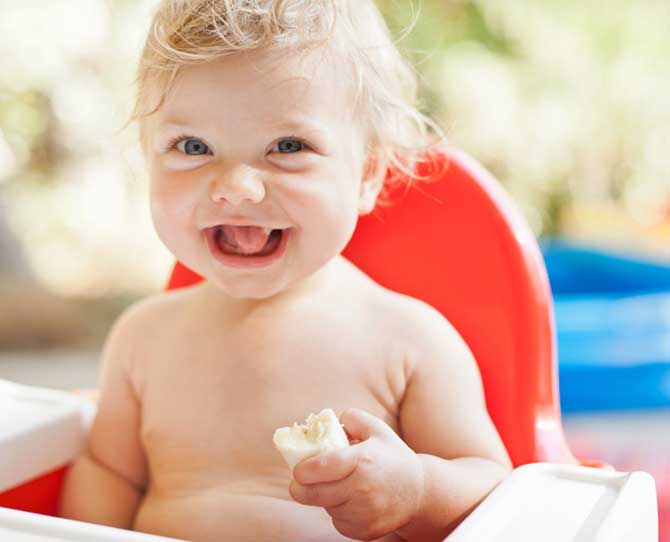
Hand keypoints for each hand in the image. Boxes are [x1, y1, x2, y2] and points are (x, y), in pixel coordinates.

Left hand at [289, 408, 424, 540]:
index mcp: (362, 460)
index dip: (301, 469)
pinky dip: (337, 512)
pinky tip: (349, 500)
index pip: (319, 467)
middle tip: (300, 481)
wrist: (419, 492)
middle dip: (300, 487)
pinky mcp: (364, 532)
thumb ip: (350, 418)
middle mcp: (362, 489)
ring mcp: (364, 513)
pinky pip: (338, 521)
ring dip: (323, 498)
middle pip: (313, 493)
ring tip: (336, 486)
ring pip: (325, 507)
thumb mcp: (376, 428)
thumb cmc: (392, 456)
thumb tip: (324, 423)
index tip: (299, 467)